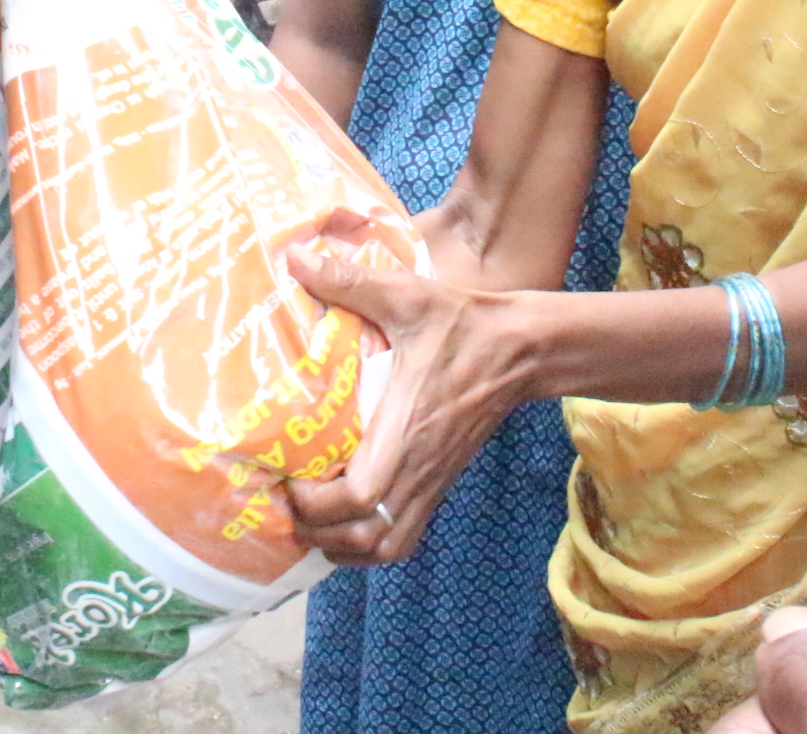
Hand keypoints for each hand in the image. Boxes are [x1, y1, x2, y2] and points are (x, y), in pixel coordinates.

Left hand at [279, 244, 531, 564]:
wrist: (522, 348)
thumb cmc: (461, 322)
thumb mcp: (406, 294)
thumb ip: (350, 281)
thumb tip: (295, 257)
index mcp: (406, 428)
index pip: (360, 497)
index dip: (316, 503)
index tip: (286, 481)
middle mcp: (418, 468)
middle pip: (364, 538)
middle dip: (317, 532)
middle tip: (284, 504)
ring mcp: (432, 482)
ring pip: (384, 548)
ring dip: (341, 546)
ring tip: (309, 521)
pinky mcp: (440, 485)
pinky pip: (401, 539)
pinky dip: (368, 545)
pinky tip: (344, 521)